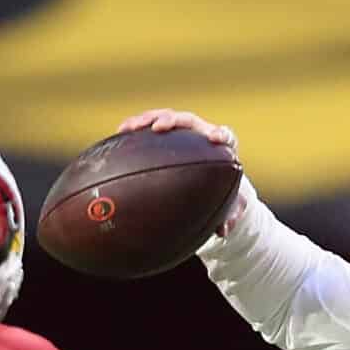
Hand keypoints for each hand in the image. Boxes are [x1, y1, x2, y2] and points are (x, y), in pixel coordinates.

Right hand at [118, 109, 248, 234]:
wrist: (210, 177)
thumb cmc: (222, 190)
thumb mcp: (227, 206)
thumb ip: (228, 217)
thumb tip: (222, 232)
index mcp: (222, 145)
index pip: (224, 135)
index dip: (221, 135)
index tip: (215, 138)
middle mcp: (201, 132)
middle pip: (188, 120)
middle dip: (172, 121)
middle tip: (158, 128)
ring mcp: (183, 130)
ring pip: (165, 117)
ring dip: (147, 119)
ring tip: (130, 127)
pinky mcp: (167, 131)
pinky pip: (150, 124)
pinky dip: (136, 125)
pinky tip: (120, 131)